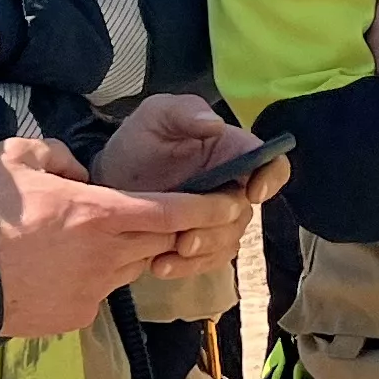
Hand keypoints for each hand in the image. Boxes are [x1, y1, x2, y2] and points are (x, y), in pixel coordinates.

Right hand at [0, 137, 208, 337]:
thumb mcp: (17, 158)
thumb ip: (58, 155)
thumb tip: (79, 174)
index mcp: (102, 214)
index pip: (174, 212)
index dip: (208, 207)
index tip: (231, 201)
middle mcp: (109, 255)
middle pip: (162, 243)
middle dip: (170, 231)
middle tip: (162, 218)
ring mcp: (95, 290)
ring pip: (133, 268)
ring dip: (129, 253)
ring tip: (94, 241)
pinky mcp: (78, 315)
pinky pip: (101, 292)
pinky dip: (95, 278)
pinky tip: (62, 270)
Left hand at [89, 93, 276, 274]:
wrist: (107, 179)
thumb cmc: (138, 141)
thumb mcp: (156, 115)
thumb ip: (184, 112)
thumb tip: (215, 124)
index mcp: (231, 151)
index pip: (271, 165)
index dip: (271, 178)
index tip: (254, 193)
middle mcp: (231, 186)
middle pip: (246, 212)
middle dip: (219, 227)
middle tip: (188, 236)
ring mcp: (216, 217)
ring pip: (228, 240)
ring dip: (204, 249)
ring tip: (170, 251)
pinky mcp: (200, 241)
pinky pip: (208, 260)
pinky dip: (187, 266)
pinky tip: (159, 264)